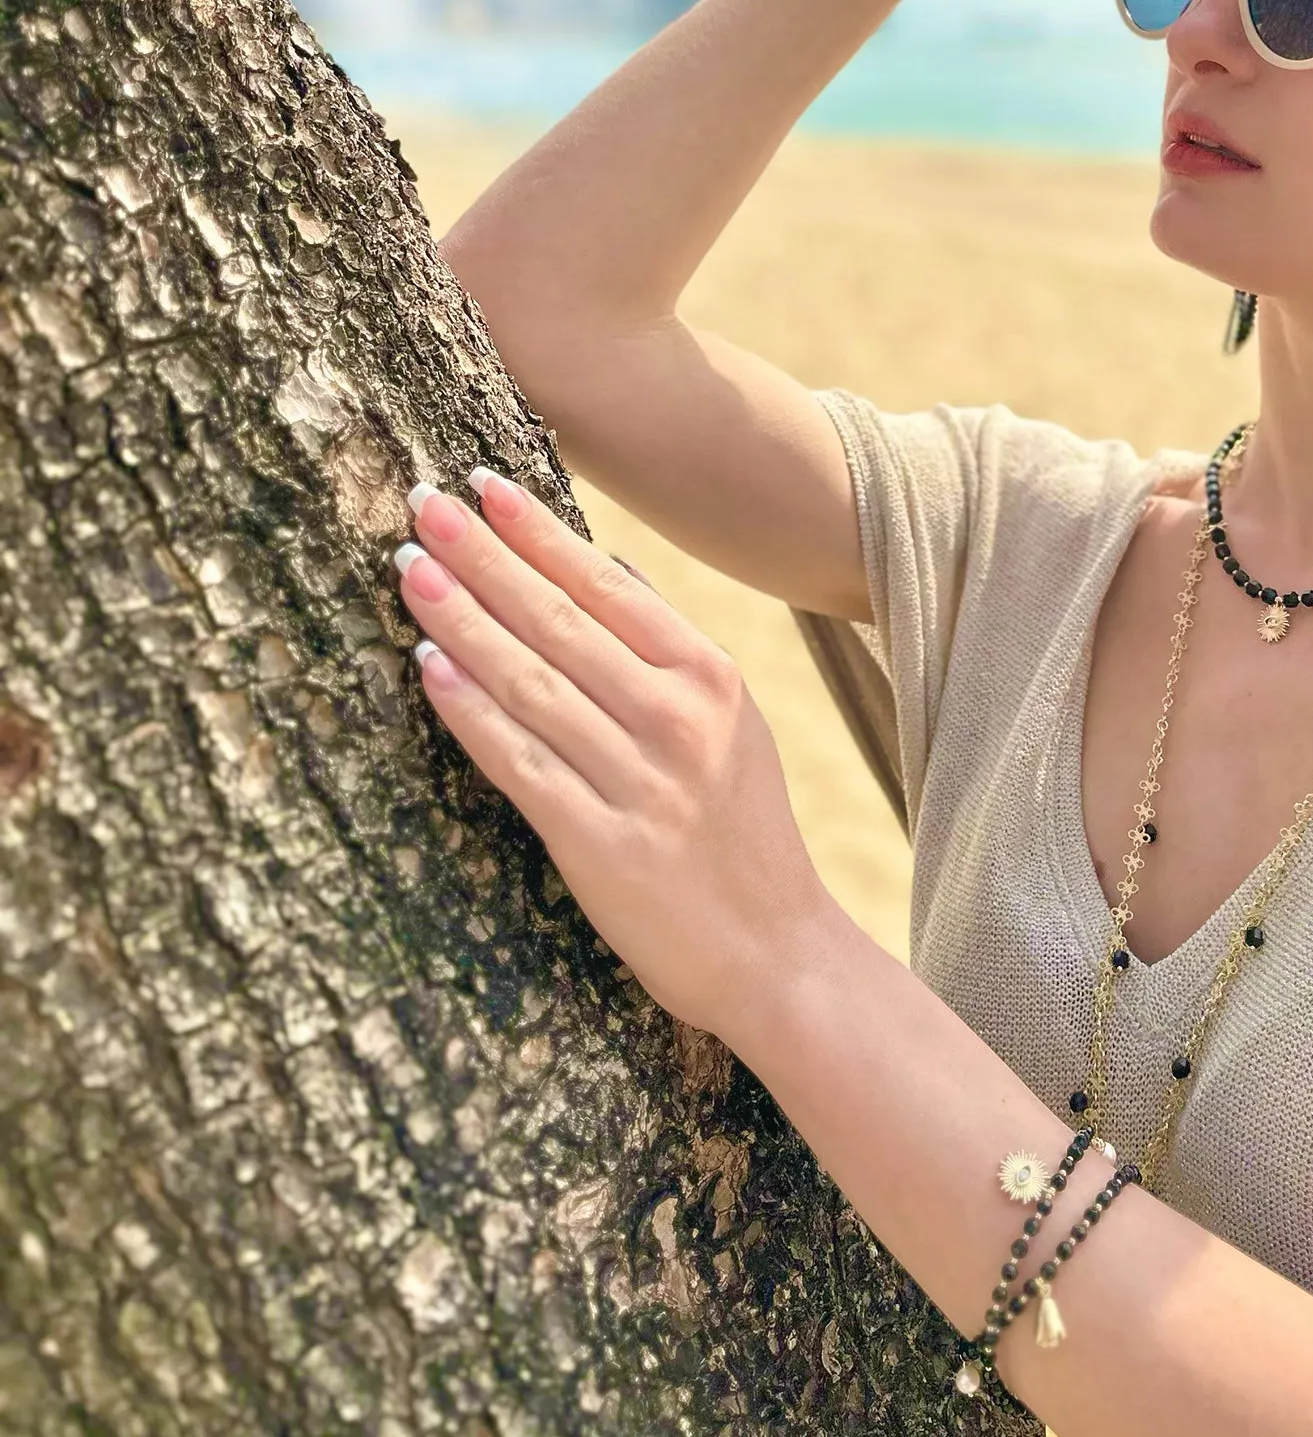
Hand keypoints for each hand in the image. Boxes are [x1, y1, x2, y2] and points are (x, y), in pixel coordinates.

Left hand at [391, 472, 834, 1043]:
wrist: (777, 952)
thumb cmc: (742, 832)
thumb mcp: (731, 722)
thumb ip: (668, 650)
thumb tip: (607, 568)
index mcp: (711, 677)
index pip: (606, 584)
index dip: (538, 532)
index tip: (483, 485)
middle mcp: (677, 719)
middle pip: (559, 621)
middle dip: (483, 556)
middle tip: (422, 504)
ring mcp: (639, 781)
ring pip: (530, 681)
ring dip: (462, 619)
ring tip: (411, 569)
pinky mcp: (600, 843)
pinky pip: (520, 761)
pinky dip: (470, 710)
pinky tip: (428, 666)